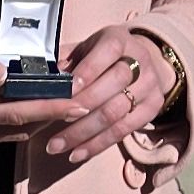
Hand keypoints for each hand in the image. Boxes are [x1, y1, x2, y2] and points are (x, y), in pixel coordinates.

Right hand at [0, 31, 83, 147]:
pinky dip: (18, 120)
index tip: (77, 101)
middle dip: (52, 116)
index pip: (14, 111)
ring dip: (38, 120)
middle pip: (17, 127)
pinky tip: (33, 107)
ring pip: (8, 132)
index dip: (49, 107)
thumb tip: (3, 74)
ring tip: (67, 104)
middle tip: (85, 102)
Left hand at [39, 26, 180, 165]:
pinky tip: (76, 153)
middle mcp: (140, 60)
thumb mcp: (86, 48)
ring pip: (116, 112)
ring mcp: (150, 85)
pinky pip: (123, 131)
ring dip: (83, 132)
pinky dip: (97, 145)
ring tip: (57, 145)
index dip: (86, 72)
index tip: (65, 91)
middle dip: (81, 106)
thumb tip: (40, 78)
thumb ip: (65, 59)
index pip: (106, 53)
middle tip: (54, 121)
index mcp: (119, 40)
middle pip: (113, 84)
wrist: (143, 61)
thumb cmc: (103, 56)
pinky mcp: (152, 108)